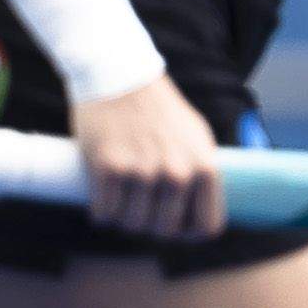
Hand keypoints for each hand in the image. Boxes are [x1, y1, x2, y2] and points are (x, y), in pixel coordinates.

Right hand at [69, 77, 225, 240]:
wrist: (119, 75)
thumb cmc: (159, 110)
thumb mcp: (197, 137)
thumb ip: (202, 172)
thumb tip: (203, 212)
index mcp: (205, 167)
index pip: (207, 227)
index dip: (190, 233)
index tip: (174, 225)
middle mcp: (177, 174)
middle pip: (164, 231)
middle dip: (150, 225)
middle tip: (140, 207)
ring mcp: (142, 172)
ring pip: (131, 225)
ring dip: (123, 219)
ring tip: (121, 197)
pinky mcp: (108, 168)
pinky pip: (104, 214)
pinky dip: (101, 211)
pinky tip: (103, 194)